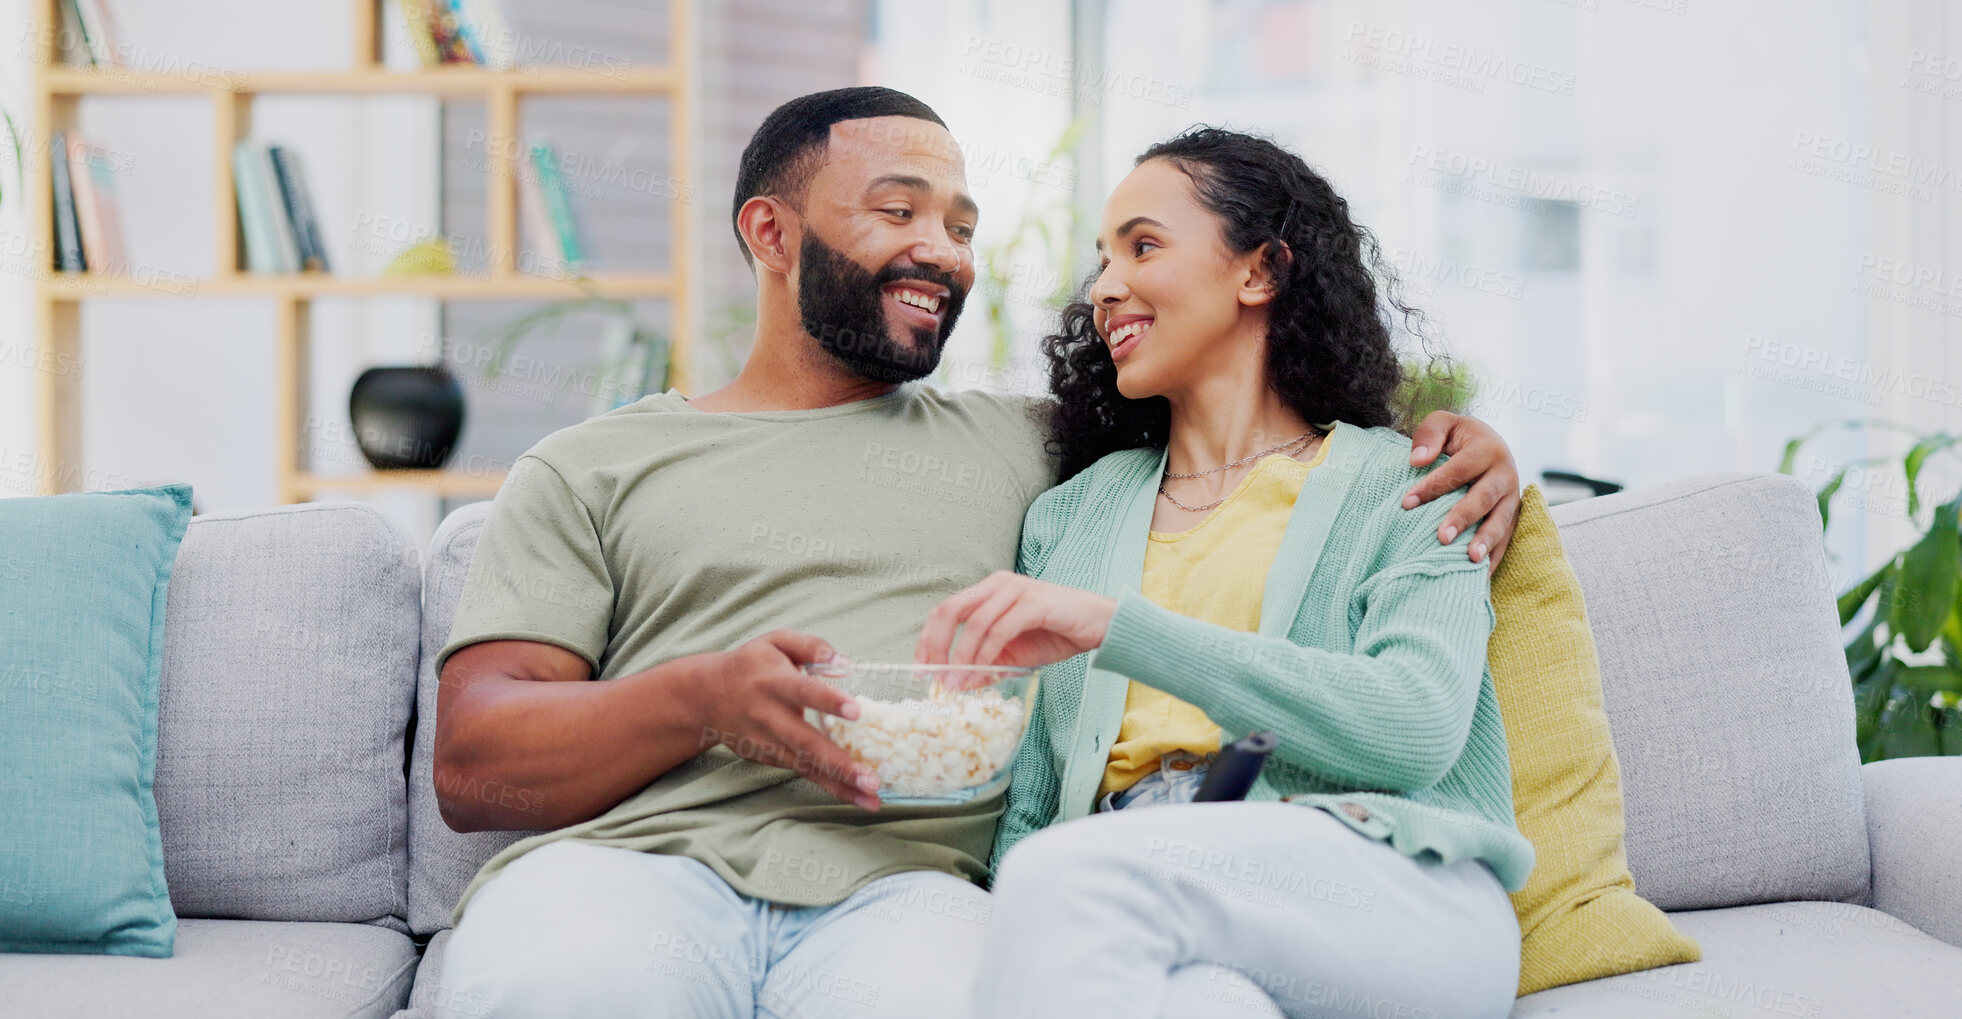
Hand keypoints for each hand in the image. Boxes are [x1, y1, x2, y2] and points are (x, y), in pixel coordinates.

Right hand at [685, 629, 882, 809]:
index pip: (803, 692)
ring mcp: (768, 742)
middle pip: (806, 742)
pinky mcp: (769, 758)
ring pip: (806, 766)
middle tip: (872, 779)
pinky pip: (804, 773)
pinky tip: (857, 797)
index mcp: (773, 682)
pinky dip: (830, 787)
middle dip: (840, 764)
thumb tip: (845, 663)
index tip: (857, 711)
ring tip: (873, 801)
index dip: (828, 701)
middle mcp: (770, 716)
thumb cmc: (751, 664)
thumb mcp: (775, 641)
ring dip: (841, 785)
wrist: (706, 697)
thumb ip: (810, 646)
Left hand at [916, 571, 1116, 668]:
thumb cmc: (1056, 634)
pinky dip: (985, 655)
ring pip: (974, 622)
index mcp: (988, 591)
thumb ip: (986, 665)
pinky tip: (980, 674)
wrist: (1099, 625)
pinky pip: (999, 630)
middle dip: (935, 645)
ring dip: (961, 657)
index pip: (945, 610)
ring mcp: (1015, 591)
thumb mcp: (1013, 656)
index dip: (927, 638)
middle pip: (950, 609)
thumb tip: (956, 685)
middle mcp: (998, 585)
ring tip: (955, 682)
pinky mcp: (1033, 604)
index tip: (920, 667)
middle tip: (931, 674)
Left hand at [1402, 411, 1521, 574]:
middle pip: (1484, 498)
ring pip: (1502, 521)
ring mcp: (1512, 497)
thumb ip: (1429, 434)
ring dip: (1486, 541)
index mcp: (1488, 449)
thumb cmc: (1458, 437)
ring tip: (1470, 559)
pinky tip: (1480, 576)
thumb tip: (1417, 461)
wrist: (1491, 444)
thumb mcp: (1444, 423)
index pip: (1459, 469)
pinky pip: (1507, 539)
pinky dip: (1494, 557)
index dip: (1433, 486)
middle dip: (1463, 518)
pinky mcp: (1513, 516)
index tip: (1406, 503)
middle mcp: (1505, 474)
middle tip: (1442, 537)